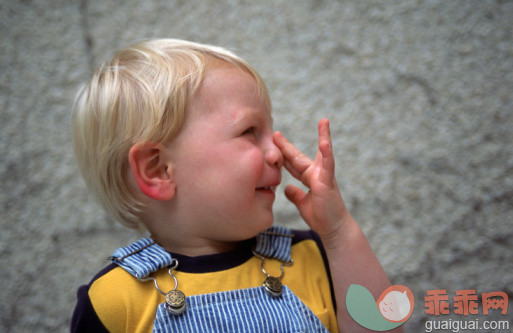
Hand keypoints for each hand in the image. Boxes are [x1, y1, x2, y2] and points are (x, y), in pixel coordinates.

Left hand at [273, 119, 350, 240]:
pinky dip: (327, 154)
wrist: (333, 229)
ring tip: (324, 121)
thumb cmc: (321, 217)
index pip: (293, 163)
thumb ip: (296, 195)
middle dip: (287, 145)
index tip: (273, 141)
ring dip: (323, 137)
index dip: (283, 153)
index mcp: (310, 177)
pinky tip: (325, 142)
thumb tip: (287, 188)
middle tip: (276, 132)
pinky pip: (329, 166)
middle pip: (300, 156)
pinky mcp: (328, 183)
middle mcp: (317, 174)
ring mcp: (324, 176)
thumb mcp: (302, 204)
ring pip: (323, 153)